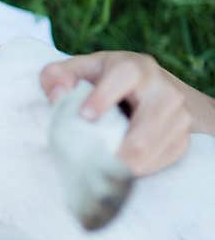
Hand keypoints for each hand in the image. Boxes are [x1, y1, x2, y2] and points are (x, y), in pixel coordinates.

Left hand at [40, 51, 192, 175]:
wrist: (144, 92)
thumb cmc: (100, 83)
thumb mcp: (76, 73)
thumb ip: (57, 78)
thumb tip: (57, 95)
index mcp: (132, 66)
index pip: (125, 75)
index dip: (105, 95)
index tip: (86, 116)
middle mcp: (160, 87)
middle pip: (154, 113)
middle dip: (129, 141)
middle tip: (104, 160)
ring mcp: (177, 112)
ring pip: (163, 138)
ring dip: (136, 159)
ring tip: (110, 171)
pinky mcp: (182, 135)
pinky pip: (170, 154)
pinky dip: (147, 166)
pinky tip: (125, 172)